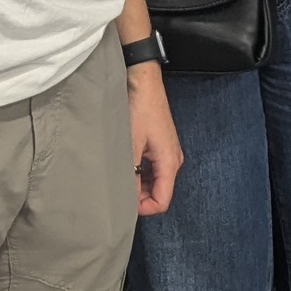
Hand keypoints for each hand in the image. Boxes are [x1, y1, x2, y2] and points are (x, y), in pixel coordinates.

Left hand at [128, 60, 181, 215]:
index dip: (143, 208)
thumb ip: (131, 175)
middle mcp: (173, 160)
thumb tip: (128, 199)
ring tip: (119, 175)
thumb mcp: (131, 145)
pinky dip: (140, 172)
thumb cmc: (140, 109)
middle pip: (159, 193)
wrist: (144, 82)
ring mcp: (168, 152)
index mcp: (170, 163)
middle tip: (117, 189)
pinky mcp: (161, 145)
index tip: (123, 203)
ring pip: (155, 181)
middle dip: (140, 197)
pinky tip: (125, 164)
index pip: (162, 201)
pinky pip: (152, 168)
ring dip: (139, 184)